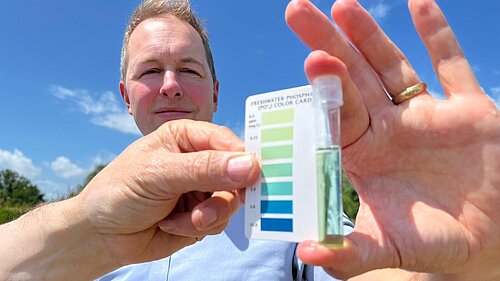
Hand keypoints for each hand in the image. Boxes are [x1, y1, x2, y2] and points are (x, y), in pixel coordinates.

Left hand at [78, 119, 258, 265]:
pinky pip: (220, 221)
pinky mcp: (201, 214)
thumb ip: (204, 169)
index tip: (252, 178)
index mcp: (186, 137)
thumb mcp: (159, 174)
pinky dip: (199, 228)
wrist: (100, 235)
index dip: (242, 158)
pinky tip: (172, 226)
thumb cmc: (119, 192)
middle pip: (236, 175)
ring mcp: (200, 188)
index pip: (226, 141)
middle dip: (223, 197)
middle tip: (205, 213)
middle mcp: (198, 160)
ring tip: (183, 222)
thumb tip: (249, 165)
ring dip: (209, 216)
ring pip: (231, 202)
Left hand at [286, 0, 499, 279]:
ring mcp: (427, 114)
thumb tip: (306, 255)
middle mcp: (389, 128)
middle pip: (352, 79)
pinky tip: (420, 3)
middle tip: (296, 10)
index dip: (326, 89)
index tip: (311, 60)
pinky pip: (452, 65)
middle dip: (327, 45)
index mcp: (366, 155)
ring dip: (369, 35)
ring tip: (342, 5)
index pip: (339, 114)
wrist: (493, 239)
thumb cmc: (437, 243)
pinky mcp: (469, 109)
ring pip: (392, 66)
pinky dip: (439, 35)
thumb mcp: (391, 248)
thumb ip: (350, 253)